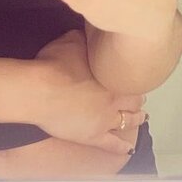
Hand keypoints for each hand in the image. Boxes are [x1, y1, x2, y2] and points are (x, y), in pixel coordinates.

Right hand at [34, 30, 146, 155]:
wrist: (40, 90)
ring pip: (127, 122)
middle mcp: (113, 99)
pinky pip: (112, 145)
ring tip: (141, 118)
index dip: (134, 78)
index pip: (131, 79)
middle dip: (137, 100)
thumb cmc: (54, 65)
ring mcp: (104, 120)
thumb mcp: (71, 41)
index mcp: (111, 76)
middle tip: (140, 99)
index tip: (135, 77)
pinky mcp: (92, 137)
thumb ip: (85, 38)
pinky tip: (128, 149)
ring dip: (136, 119)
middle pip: (134, 101)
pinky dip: (122, 148)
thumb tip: (90, 31)